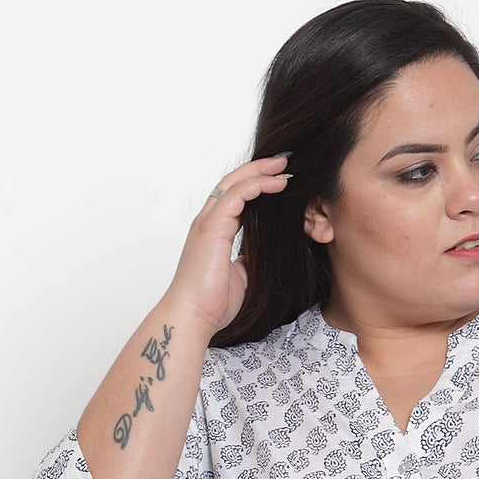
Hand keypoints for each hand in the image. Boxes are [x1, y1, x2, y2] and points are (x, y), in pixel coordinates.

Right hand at [163, 155, 291, 337]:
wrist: (193, 316)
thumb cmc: (212, 303)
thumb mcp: (240, 276)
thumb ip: (248, 258)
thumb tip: (261, 252)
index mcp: (214, 231)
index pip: (234, 196)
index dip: (255, 184)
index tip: (279, 179)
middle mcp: (208, 221)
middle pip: (233, 181)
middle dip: (259, 168)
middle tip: (284, 162)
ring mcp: (208, 222)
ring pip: (234, 182)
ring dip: (261, 171)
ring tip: (284, 166)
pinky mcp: (212, 227)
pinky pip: (236, 195)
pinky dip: (257, 185)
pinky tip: (276, 183)